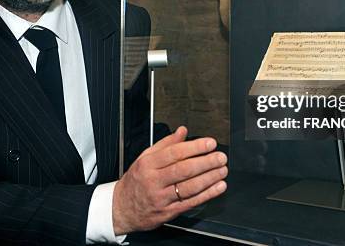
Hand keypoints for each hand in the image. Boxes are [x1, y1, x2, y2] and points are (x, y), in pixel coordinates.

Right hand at [112, 126, 227, 233]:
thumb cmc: (135, 181)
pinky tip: (218, 187)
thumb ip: (165, 144)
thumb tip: (182, 131)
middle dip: (205, 162)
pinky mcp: (168, 212)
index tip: (210, 144)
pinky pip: (190, 202)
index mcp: (148, 164)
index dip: (194, 147)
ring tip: (222, 170)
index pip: (174, 153)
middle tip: (220, 157)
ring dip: (209, 178)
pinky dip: (207, 194)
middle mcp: (154, 180)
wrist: (122, 208)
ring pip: (189, 187)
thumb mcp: (145, 158)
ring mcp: (161, 198)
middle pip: (183, 170)